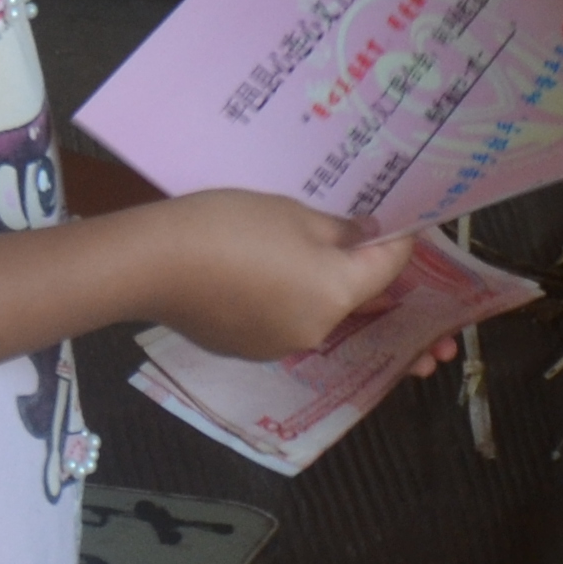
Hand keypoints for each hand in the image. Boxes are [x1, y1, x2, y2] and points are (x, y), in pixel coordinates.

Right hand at [133, 190, 417, 361]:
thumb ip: (338, 230)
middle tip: (403, 287)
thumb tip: (366, 235)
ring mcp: (282, 346)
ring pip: (323, 315)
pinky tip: (280, 279)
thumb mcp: (293, 213)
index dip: (402, 243)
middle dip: (380, 290)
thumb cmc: (231, 226)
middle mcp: (318, 330)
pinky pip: (289, 322)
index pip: (390, 269)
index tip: (407, 225)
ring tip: (341, 275)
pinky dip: (296, 304)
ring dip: (335, 297)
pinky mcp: (251, 349)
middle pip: (358, 302)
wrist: (155, 263)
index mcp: (337, 293)